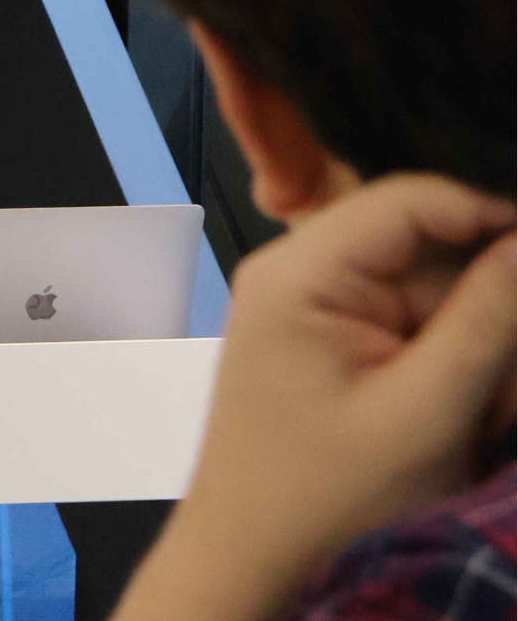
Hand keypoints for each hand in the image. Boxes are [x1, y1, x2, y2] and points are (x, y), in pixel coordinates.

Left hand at [115, 174, 515, 620]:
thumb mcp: (424, 410)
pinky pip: (416, 320)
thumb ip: (486, 320)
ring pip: (434, 286)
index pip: (411, 199)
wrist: (254, 545)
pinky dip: (450, 362)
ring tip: (472, 410)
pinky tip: (454, 411)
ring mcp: (312, 297)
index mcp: (298, 272)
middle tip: (489, 381)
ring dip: (472, 343)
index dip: (491, 215)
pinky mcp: (331, 329)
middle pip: (429, 244)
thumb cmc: (326, 491)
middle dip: (482, 306)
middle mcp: (297, 267)